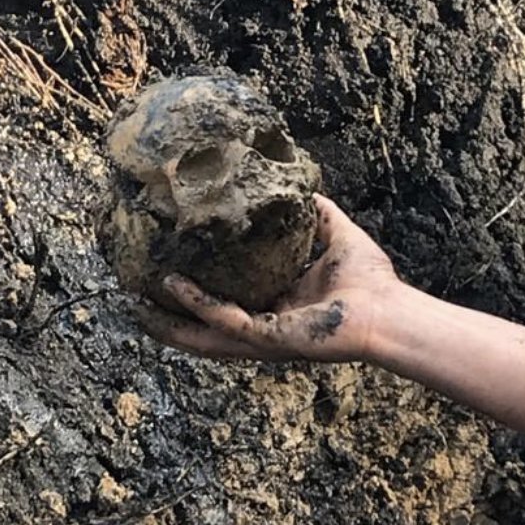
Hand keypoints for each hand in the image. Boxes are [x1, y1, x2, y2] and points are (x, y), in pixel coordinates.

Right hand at [136, 194, 400, 361]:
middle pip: (203, 329)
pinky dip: (199, 305)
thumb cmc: (372, 282)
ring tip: (136, 306)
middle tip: (134, 301)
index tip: (165, 276)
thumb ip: (317, 214)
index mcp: (276, 308)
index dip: (195, 296)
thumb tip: (300, 186)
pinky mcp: (271, 338)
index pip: (226, 305)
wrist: (390, 310)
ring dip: (170, 322)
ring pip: (203, 334)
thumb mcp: (337, 236)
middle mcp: (264, 326)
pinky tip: (174, 287)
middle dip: (168, 319)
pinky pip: (226, 320)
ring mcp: (264, 337)